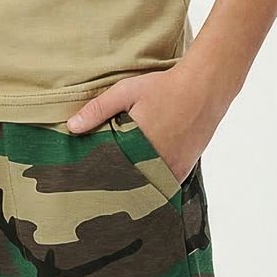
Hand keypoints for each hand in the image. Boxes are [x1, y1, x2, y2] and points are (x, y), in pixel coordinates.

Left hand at [65, 50, 236, 183]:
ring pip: (148, 187)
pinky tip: (143, 182)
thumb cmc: (164, 87)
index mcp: (138, 145)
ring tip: (118, 189)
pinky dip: (154, 185)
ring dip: (135, 187)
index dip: (98, 177)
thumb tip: (71, 127)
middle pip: (129, 184)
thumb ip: (98, 110)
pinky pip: (166, 185)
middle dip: (114, 186)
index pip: (110, 172)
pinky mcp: (186, 168)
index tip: (86, 182)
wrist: (205, 86)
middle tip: (98, 190)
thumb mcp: (125, 92)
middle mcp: (157, 162)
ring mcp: (174, 168)